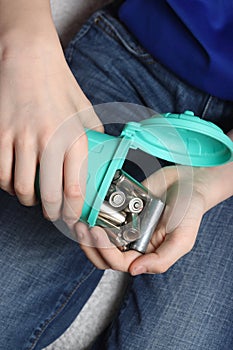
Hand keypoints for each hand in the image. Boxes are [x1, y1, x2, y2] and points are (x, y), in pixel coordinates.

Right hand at [0, 33, 102, 225]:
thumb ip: (94, 137)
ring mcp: (22, 139)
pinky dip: (8, 185)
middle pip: (48, 195)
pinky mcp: (0, 135)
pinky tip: (15, 181)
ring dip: (29, 200)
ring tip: (34, 197)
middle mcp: (50, 141)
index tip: (72, 219)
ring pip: (22, 189)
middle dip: (52, 213)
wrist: (29, 59)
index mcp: (75, 138)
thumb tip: (100, 155)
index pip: (75, 190)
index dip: (73, 212)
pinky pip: (1, 174)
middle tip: (53, 213)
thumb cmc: (59, 85)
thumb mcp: (86, 111)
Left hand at [75, 163, 232, 273]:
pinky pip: (103, 217)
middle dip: (90, 244)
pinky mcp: (122, 209)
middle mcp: (133, 242)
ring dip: (87, 233)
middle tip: (82, 227)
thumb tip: (134, 271)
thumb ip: (162, 260)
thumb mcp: (182, 239)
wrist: (189, 182)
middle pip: (104, 255)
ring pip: (100, 239)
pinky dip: (95, 215)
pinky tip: (89, 208)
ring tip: (81, 219)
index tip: (98, 231)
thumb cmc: (189, 211)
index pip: (119, 262)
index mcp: (146, 254)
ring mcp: (126, 226)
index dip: (105, 251)